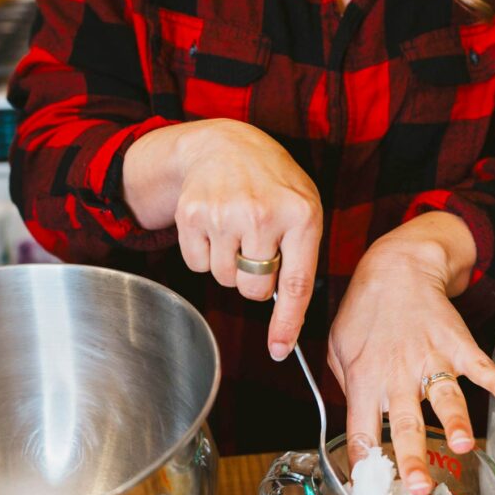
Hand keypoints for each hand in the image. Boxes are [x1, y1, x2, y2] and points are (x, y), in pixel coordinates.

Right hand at [123, 119, 321, 358]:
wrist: (225, 144)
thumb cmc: (272, 183)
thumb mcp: (303, 206)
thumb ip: (302, 256)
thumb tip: (287, 317)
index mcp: (301, 215)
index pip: (295, 283)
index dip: (286, 322)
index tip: (278, 350)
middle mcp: (262, 214)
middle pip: (253, 289)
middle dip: (254, 279)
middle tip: (256, 248)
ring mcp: (224, 213)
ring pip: (223, 279)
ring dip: (228, 265)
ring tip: (236, 229)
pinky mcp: (192, 214)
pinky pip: (197, 265)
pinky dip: (205, 253)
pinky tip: (215, 225)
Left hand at [327, 213, 494, 494]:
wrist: (396, 267)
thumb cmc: (365, 310)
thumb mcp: (339, 347)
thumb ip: (347, 386)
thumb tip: (360, 420)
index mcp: (364, 378)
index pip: (361, 428)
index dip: (365, 460)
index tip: (371, 490)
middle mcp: (397, 373)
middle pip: (405, 422)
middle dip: (414, 457)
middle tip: (420, 487)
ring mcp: (430, 357)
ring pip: (444, 395)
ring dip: (456, 420)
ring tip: (466, 445)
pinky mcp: (457, 343)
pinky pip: (481, 365)